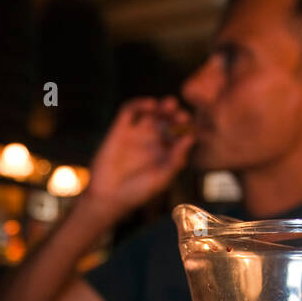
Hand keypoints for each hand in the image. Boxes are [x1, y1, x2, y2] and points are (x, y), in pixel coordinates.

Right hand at [81, 96, 194, 220]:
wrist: (108, 197)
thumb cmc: (137, 192)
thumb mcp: (161, 178)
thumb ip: (175, 160)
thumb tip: (190, 138)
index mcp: (166, 152)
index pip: (181, 134)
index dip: (188, 129)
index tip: (193, 129)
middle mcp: (153, 141)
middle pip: (169, 120)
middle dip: (177, 115)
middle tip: (182, 116)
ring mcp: (137, 133)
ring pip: (152, 112)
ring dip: (162, 106)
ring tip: (170, 105)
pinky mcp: (120, 129)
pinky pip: (129, 111)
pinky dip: (140, 104)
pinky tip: (151, 104)